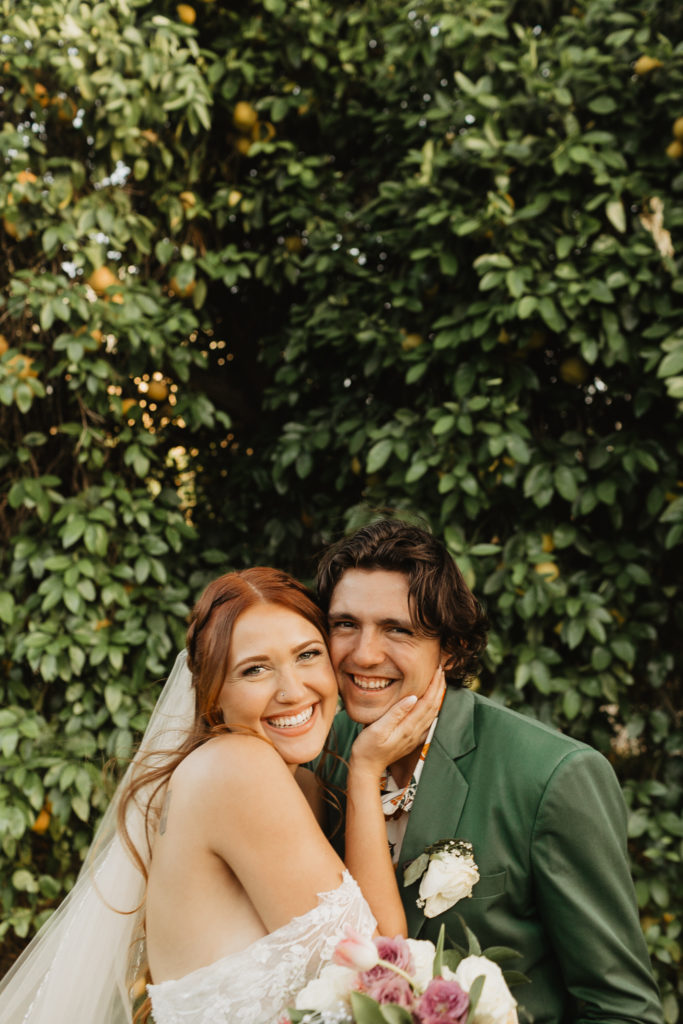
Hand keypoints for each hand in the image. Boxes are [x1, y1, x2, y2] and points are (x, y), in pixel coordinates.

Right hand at [348, 664, 445, 778]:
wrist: (366, 768)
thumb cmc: (367, 748)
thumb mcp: (377, 729)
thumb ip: (395, 713)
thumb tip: (413, 697)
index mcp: (408, 727)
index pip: (427, 702)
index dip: (434, 685)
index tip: (437, 670)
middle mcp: (415, 732)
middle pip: (433, 706)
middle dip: (439, 687)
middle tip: (441, 671)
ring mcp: (415, 737)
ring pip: (432, 713)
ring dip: (438, 696)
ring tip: (439, 682)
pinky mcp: (411, 739)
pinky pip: (428, 721)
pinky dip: (433, 708)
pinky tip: (432, 704)